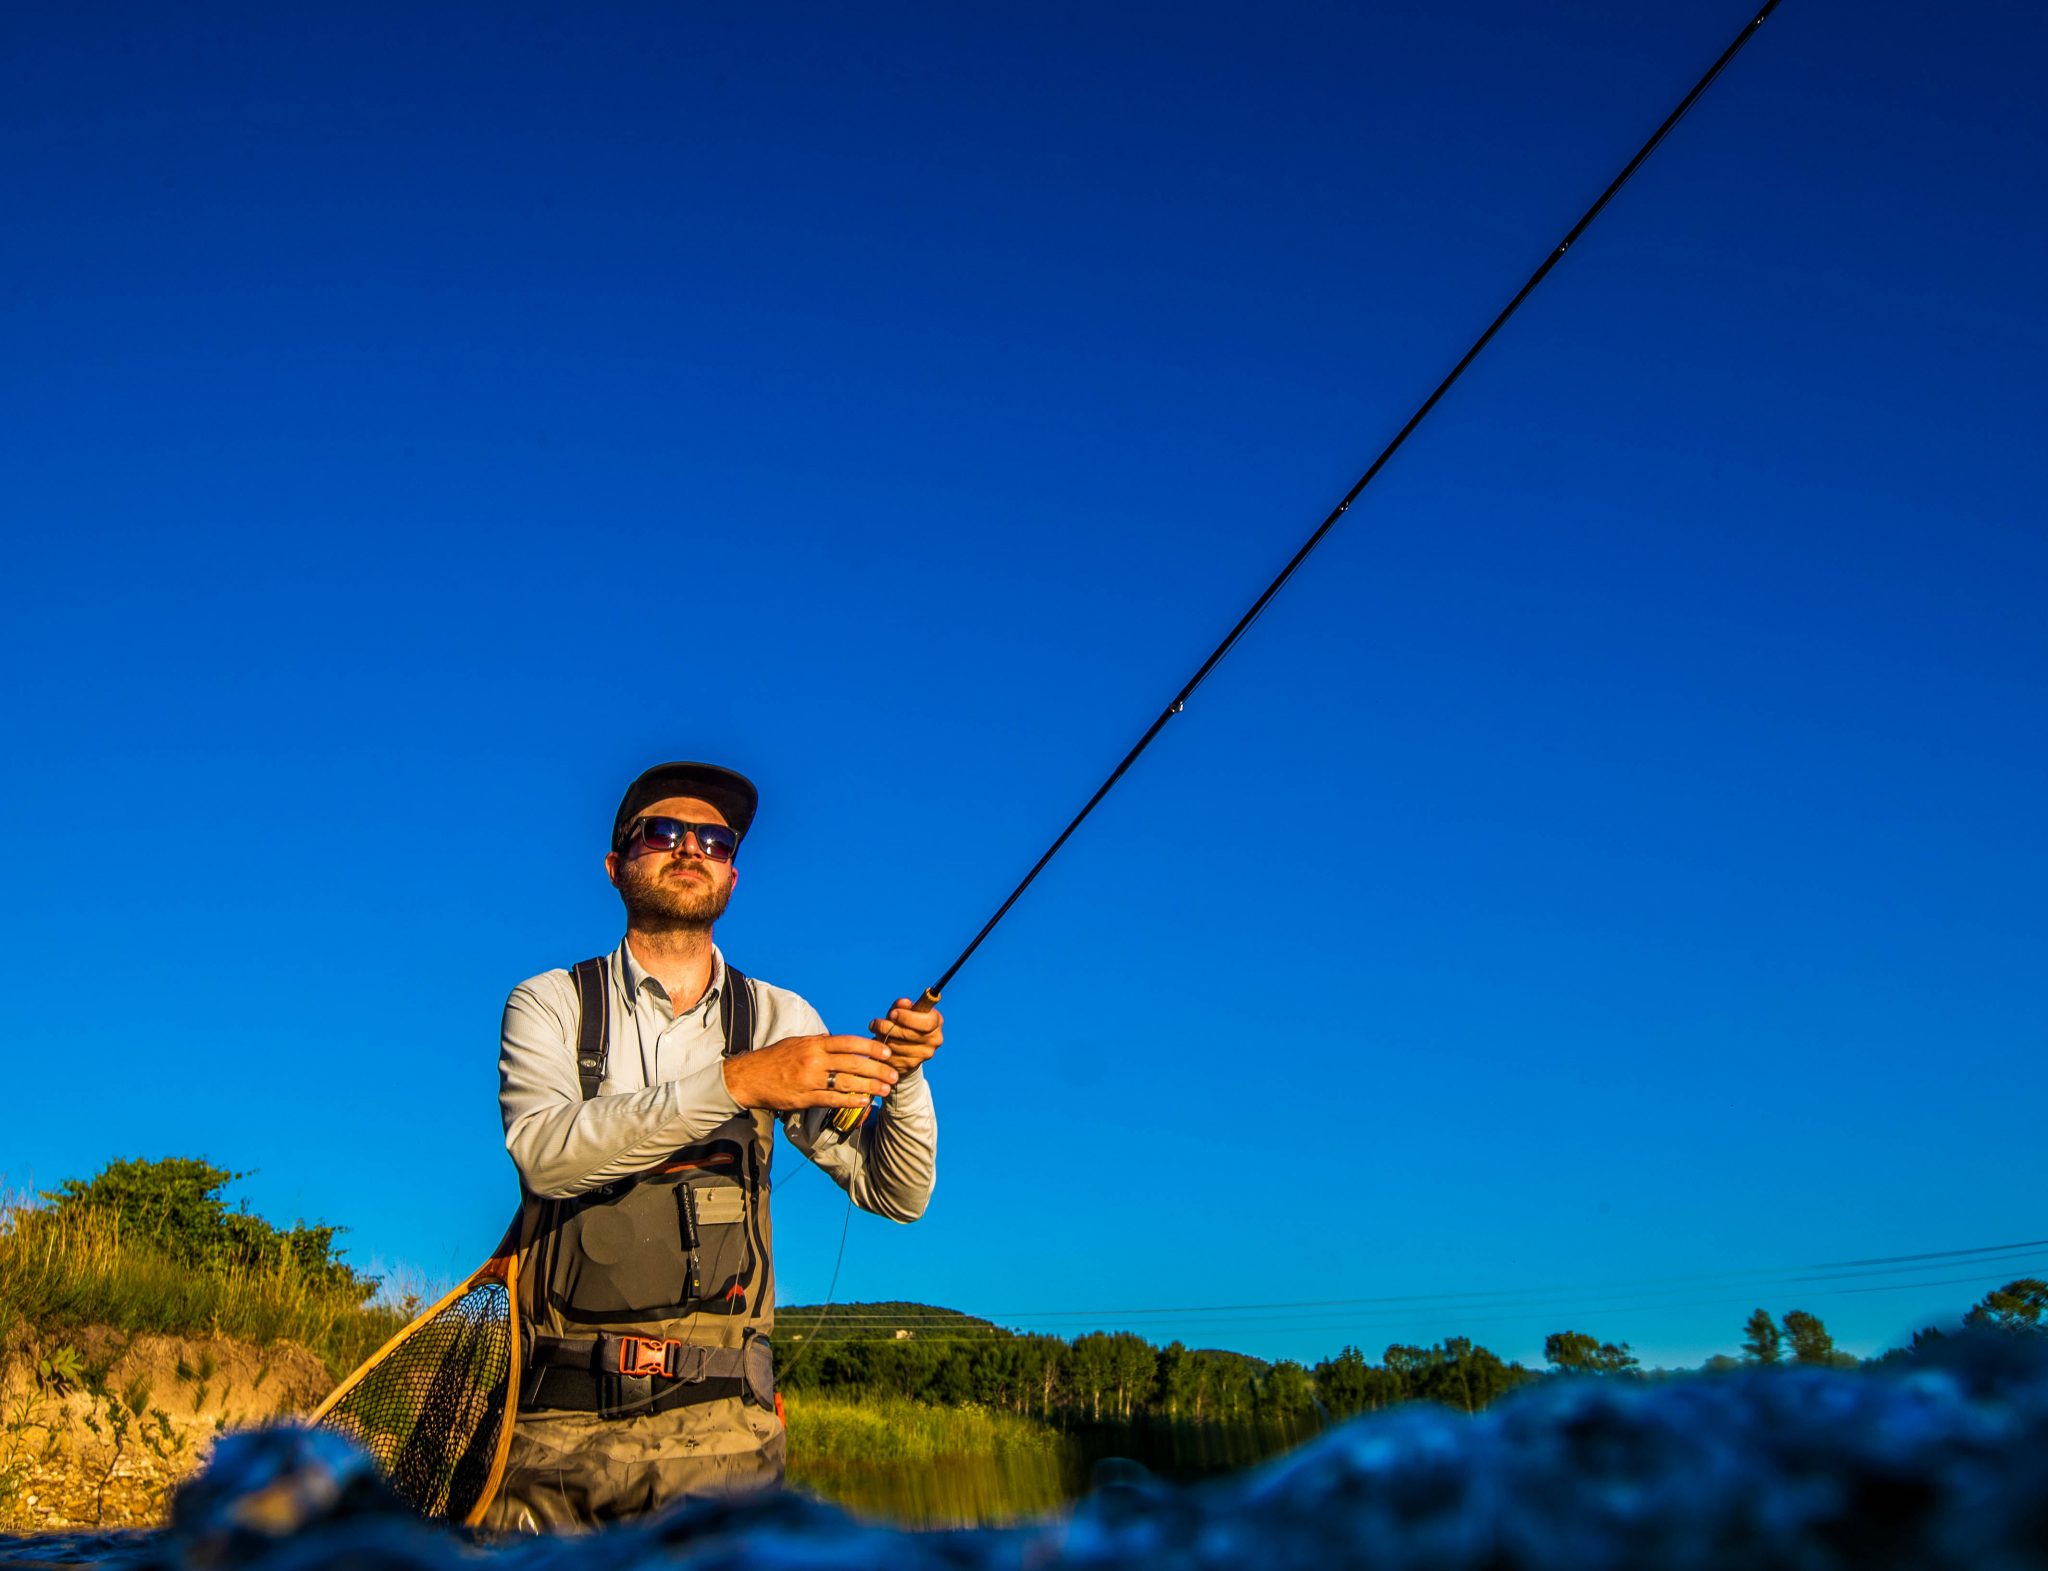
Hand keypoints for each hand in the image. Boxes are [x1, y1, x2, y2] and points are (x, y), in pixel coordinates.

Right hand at [723, 1033, 900, 1111]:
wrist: (748, 1077)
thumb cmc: (774, 1059)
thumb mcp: (798, 1043)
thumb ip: (820, 1043)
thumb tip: (841, 1043)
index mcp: (814, 1044)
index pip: (848, 1042)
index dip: (870, 1047)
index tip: (887, 1052)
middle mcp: (814, 1060)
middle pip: (853, 1063)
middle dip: (877, 1069)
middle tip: (894, 1075)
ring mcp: (810, 1080)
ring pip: (847, 1082)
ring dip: (870, 1087)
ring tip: (886, 1090)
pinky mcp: (804, 1098)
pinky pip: (832, 1099)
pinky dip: (851, 1100)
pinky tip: (865, 1101)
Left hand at [868, 999, 942, 1070]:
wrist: (908, 1045)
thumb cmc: (906, 1021)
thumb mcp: (905, 1011)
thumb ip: (903, 1006)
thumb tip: (903, 1002)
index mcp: (936, 1023)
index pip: (926, 1023)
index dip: (907, 1018)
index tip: (892, 1013)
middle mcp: (934, 1041)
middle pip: (908, 1034)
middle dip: (888, 1027)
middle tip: (876, 1023)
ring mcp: (923, 1056)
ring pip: (897, 1047)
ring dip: (882, 1038)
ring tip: (876, 1032)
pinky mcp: (910, 1066)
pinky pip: (891, 1058)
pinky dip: (882, 1050)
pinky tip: (879, 1043)